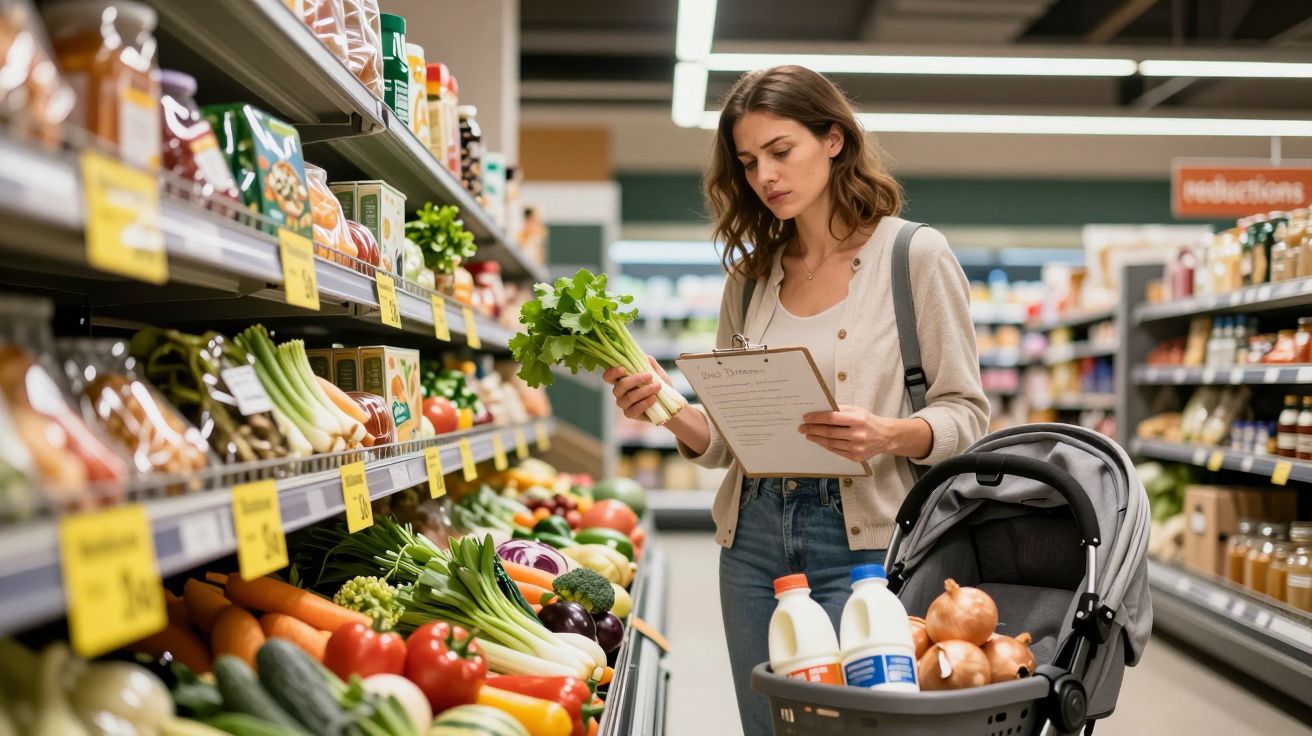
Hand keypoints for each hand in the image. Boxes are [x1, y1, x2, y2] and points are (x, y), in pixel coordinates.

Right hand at [602, 356, 671, 421]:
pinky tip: (654, 399)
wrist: (670, 403)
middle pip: (619, 387)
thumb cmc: (659, 385)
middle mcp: (619, 392)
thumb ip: (648, 362)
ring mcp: (624, 404)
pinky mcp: (630, 414)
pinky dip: (644, 403)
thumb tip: (642, 355)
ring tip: (657, 387)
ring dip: (643, 391)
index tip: (624, 369)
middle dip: (635, 380)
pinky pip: (633, 410)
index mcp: (622, 379)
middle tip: (650, 376)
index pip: (608, 376)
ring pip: (627, 398)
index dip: (612, 373)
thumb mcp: (656, 371)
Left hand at [798, 405, 918, 462]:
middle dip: (813, 429)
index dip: (817, 418)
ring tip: (808, 434)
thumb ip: (840, 410)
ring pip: (831, 443)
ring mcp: (857, 447)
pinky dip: (826, 446)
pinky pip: (836, 451)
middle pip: (829, 432)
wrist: (886, 436)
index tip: (806, 418)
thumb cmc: (868, 421)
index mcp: (858, 420)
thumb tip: (820, 410)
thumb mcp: (857, 410)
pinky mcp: (857, 457)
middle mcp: (858, 434)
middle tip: (802, 428)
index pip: (832, 418)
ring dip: (817, 439)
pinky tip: (819, 441)